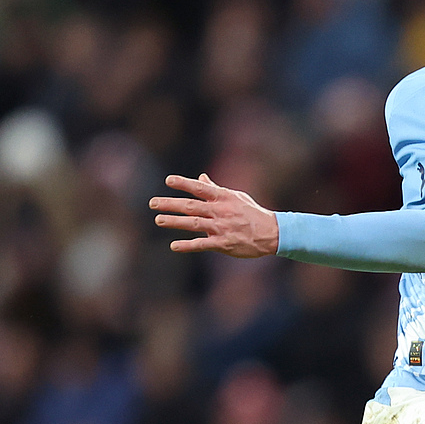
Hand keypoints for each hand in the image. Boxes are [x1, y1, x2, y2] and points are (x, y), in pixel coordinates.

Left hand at [148, 173, 279, 256]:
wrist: (272, 233)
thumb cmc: (252, 213)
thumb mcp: (236, 196)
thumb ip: (215, 189)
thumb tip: (200, 177)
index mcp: (223, 197)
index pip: (200, 188)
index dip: (184, 184)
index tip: (168, 180)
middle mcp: (220, 211)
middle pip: (191, 206)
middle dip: (170, 204)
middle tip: (152, 203)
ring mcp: (221, 228)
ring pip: (193, 223)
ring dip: (174, 222)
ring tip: (158, 220)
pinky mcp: (224, 244)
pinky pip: (202, 244)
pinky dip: (187, 245)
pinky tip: (174, 246)